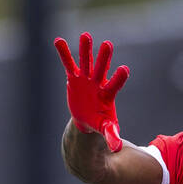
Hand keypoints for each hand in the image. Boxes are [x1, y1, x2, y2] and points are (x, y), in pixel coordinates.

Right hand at [54, 32, 128, 152]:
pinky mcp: (74, 77)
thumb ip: (111, 135)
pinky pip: (68, 64)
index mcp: (107, 94)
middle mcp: (98, 82)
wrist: (87, 118)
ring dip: (85, 49)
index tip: (124, 69)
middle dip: (103, 58)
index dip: (119, 78)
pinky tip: (58, 40)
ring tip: (85, 35)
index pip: (114, 85)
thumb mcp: (106, 128)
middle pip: (101, 69)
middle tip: (107, 44)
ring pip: (86, 62)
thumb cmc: (100, 121)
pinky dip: (63, 52)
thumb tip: (117, 148)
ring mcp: (86, 78)